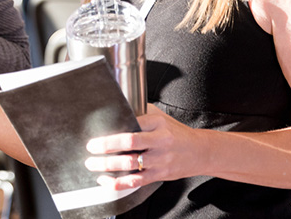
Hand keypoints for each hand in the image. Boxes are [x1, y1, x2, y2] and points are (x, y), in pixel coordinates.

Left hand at [84, 105, 204, 191]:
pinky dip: (119, 183)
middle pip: (129, 144)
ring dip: (108, 165)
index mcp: (158, 125)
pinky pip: (136, 181)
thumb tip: (117, 108)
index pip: (133, 126)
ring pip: (130, 164)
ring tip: (93, 164)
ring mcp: (159, 160)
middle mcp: (159, 142)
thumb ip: (141, 113)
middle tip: (90, 148)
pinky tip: (106, 180)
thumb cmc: (176, 132)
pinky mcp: (159, 175)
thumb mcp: (161, 117)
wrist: (200, 151)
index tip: (97, 134)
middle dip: (106, 147)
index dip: (113, 132)